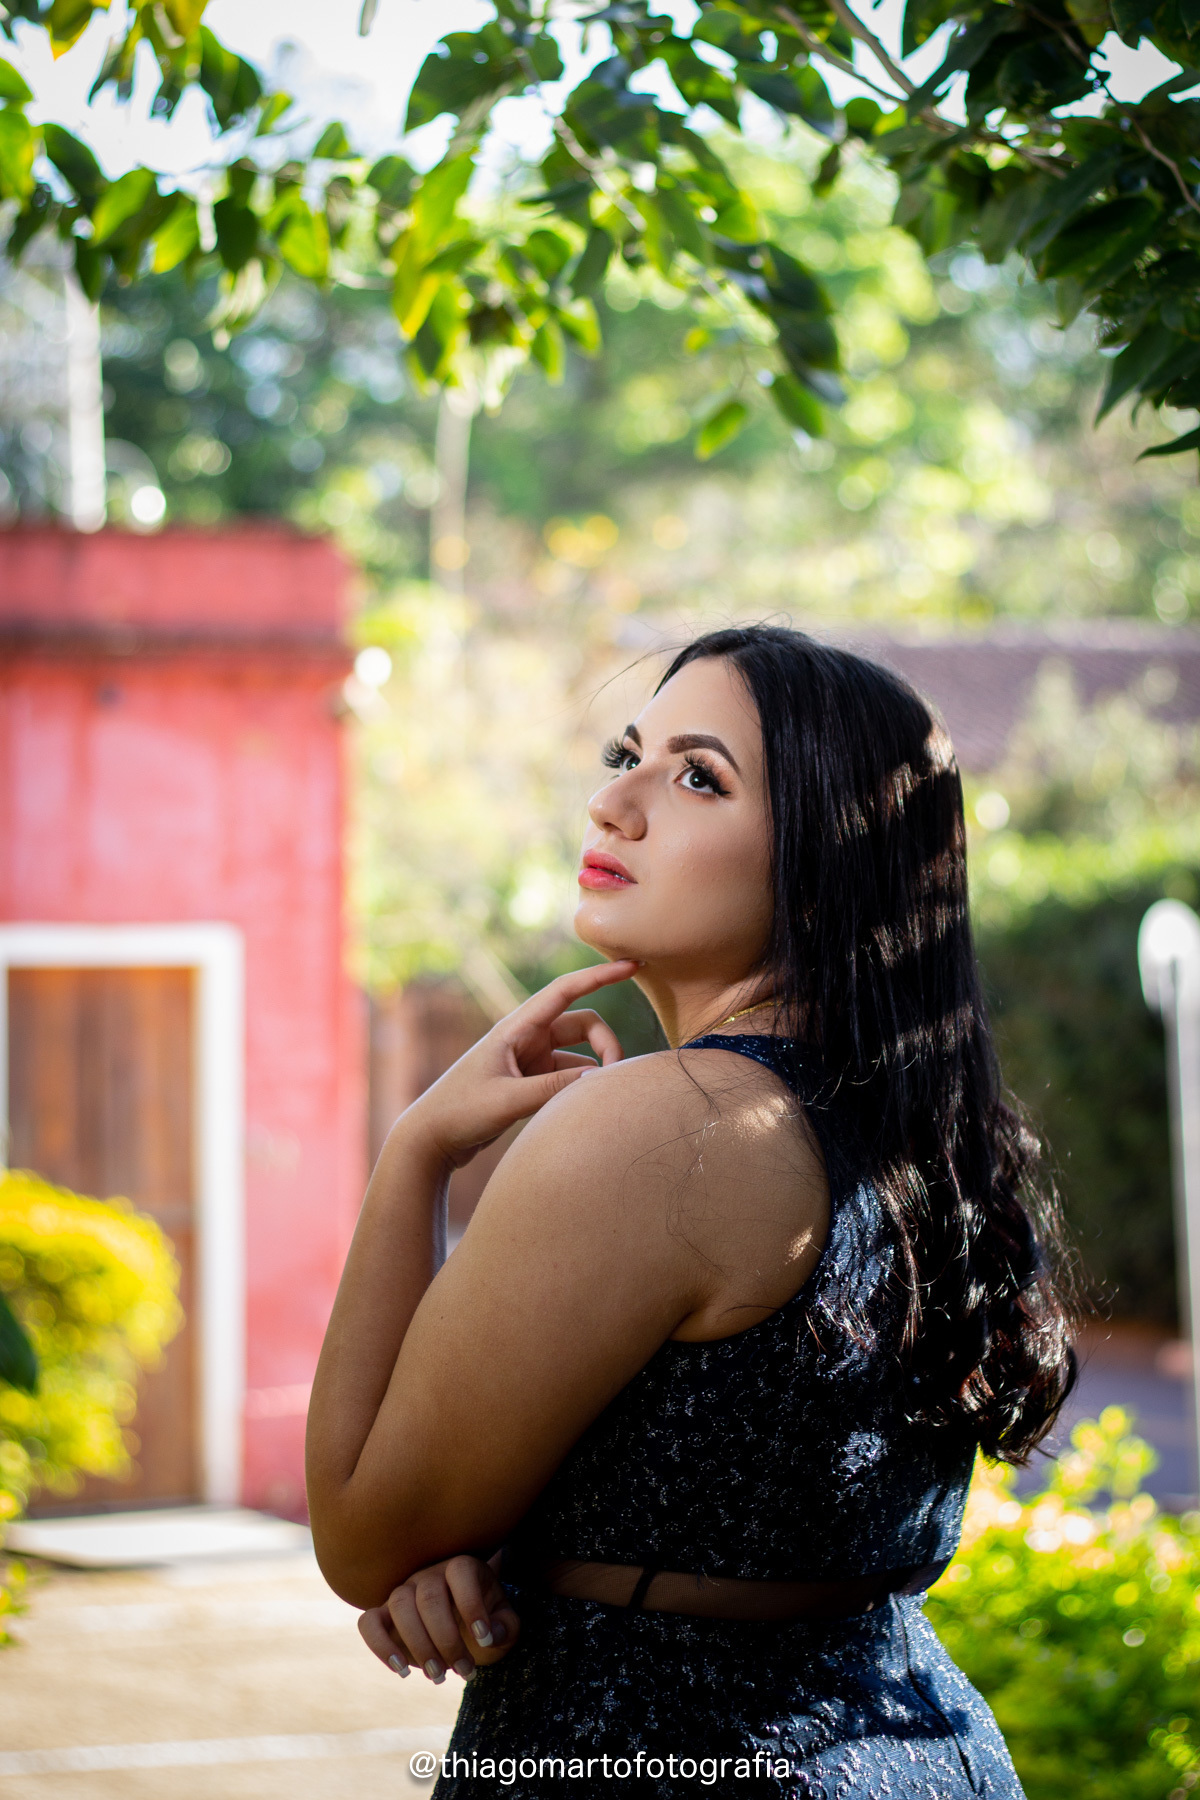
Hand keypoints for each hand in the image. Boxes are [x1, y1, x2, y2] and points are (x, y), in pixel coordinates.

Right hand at [358, 1552, 520, 1682]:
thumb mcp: (503, 1624)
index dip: (472, 1604)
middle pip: (429, 1596)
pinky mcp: (384, 1614)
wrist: (462, 1627)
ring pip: (399, 1604)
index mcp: (462, 1568)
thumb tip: (490, 1634)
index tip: (484, 1639)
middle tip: (463, 1671)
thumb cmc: (485, 1622)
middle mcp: (430, 1574)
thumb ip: (506, 1627)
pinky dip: (379, 1645)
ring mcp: (404, 1591)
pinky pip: (368, 1622)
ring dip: (417, 1644)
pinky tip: (401, 1670)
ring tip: (438, 1676)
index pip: (461, 1571)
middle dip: (446, 1639)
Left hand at [400, 961, 637, 1169]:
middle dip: (607, 1044)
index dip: (600, 975)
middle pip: (583, 1025)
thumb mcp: (507, 1100)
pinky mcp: (530, 1083)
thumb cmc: (460, 1112)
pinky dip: (581, 1088)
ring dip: (595, 1071)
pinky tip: (583, 1111)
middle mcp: (525, 1038)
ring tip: (602, 1102)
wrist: (430, 1139)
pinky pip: (569, 1077)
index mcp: (515, 1028)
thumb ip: (552, 1088)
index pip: (566, 991)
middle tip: (616, 1079)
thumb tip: (599, 1078)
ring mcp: (530, 1060)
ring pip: (580, 1054)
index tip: (631, 965)